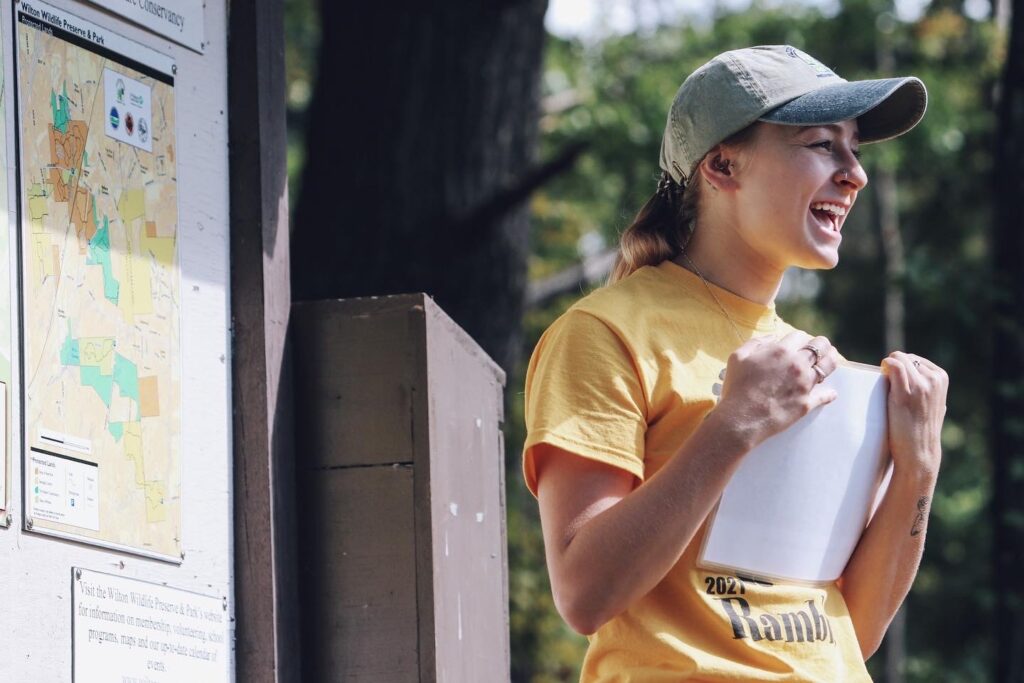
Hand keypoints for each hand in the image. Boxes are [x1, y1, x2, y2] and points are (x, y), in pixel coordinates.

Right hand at [715, 331, 839, 446]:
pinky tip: (831, 392)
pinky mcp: (807, 403)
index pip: (799, 335)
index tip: (799, 343)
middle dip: (821, 345)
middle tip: (821, 348)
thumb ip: (756, 342)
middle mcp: (797, 365)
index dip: (799, 338)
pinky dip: (829, 393)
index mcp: (780, 351)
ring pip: (828, 367)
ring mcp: (805, 384)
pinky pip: (825, 395)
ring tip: (830, 361)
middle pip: (820, 347)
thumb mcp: (737, 357)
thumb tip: (772, 338)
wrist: (740, 419)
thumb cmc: (736, 387)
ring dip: (831, 361)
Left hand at [881, 352, 946, 476]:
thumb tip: (919, 379)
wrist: (919, 451)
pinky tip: (881, 374)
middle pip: (906, 358)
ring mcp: (920, 385)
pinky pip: (893, 366)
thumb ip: (929, 390)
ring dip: (887, 367)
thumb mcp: (933, 405)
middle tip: (886, 383)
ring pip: (899, 360)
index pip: (915, 360)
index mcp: (941, 378)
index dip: (901, 367)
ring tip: (883, 383)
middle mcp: (933, 379)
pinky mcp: (904, 393)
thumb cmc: (921, 429)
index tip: (894, 379)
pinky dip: (885, 365)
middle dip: (894, 366)